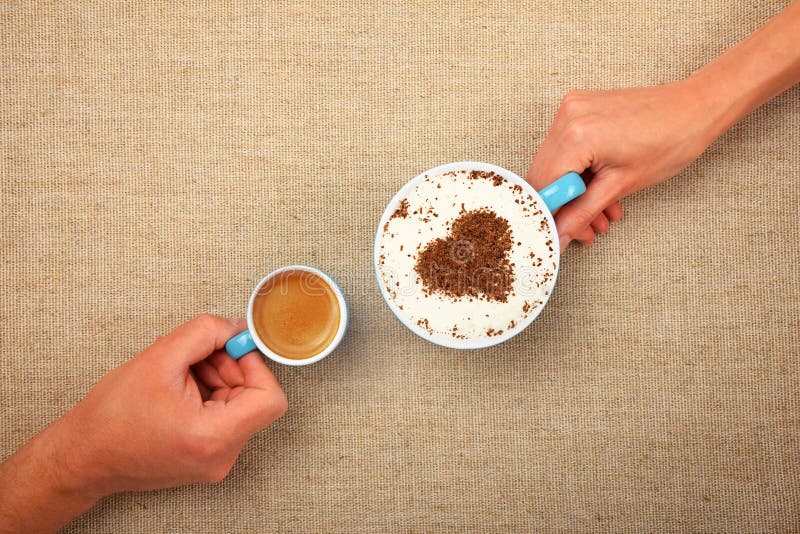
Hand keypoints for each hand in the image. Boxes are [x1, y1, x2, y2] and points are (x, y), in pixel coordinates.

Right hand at [51, 314, 287, 494]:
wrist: (82, 457)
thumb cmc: (111, 418)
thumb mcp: (159, 358)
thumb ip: (204, 333)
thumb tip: (234, 326)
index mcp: (214, 437)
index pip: (270, 398)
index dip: (254, 365)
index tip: (231, 347)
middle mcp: (221, 456)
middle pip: (254, 398)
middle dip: (230, 367)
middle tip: (197, 354)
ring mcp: (215, 460)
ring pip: (239, 405)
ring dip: (216, 377)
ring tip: (180, 370)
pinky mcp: (206, 457)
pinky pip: (224, 416)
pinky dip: (208, 393)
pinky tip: (179, 385)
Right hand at [527, 81, 717, 249]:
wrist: (695, 108)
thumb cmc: (670, 143)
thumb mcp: (620, 187)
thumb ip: (582, 213)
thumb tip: (559, 236)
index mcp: (576, 136)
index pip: (541, 186)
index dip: (547, 215)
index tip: (556, 234)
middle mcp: (567, 117)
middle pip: (544, 174)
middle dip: (561, 206)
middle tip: (582, 230)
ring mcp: (572, 108)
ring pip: (555, 163)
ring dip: (573, 193)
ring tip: (599, 215)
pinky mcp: (579, 107)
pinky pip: (567, 147)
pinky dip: (579, 171)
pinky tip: (599, 190)